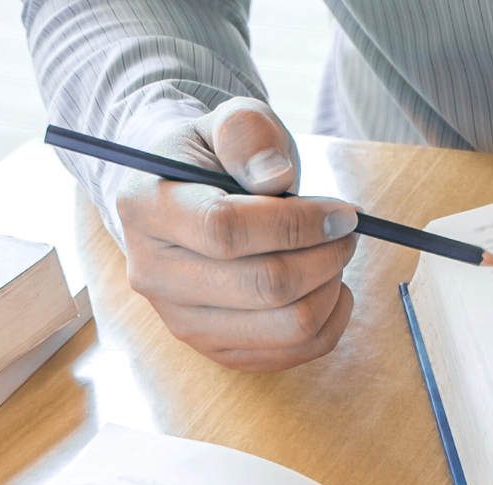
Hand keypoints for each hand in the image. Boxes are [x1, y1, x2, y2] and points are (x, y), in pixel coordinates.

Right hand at [115, 97, 359, 370]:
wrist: (186, 198)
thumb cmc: (214, 158)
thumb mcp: (229, 123)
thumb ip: (248, 135)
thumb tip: (276, 177)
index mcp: (146, 209)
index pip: (226, 230)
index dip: (297, 224)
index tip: (342, 212)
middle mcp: (153, 274)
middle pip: (263, 286)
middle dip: (325, 256)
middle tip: (346, 231)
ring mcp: (181, 321)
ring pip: (286, 326)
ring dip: (331, 289)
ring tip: (334, 255)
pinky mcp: (214, 349)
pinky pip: (293, 352)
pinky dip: (330, 321)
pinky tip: (330, 287)